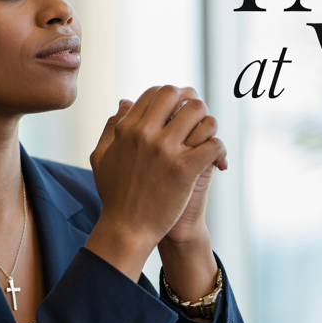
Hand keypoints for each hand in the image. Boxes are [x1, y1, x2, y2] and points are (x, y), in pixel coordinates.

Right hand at [86, 86, 226, 280]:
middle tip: (196, 121)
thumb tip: (125, 102)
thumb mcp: (102, 157)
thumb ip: (111, 127)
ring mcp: (165, 150)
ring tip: (208, 139)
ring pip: (199, 113)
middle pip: (177, 94)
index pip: (155, 93)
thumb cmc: (114, 196)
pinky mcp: (184, 169)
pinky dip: (219, 150)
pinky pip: (213, 143)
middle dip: (190, 103)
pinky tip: (216, 162)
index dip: (171, 97)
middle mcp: (145, 134)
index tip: (178, 111)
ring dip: (208, 123)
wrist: (126, 229)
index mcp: (127, 129)